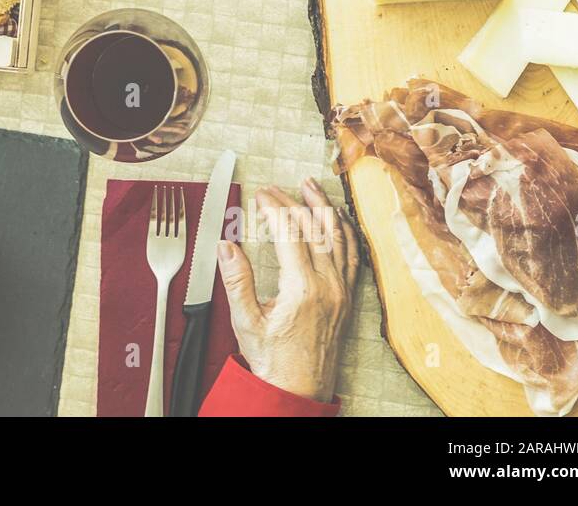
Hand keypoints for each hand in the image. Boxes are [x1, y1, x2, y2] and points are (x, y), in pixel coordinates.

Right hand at [217, 178, 358, 402]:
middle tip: (274, 190)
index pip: (289, 233)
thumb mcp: (246, 321)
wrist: (299, 390)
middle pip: (314, 228)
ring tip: (310, 187)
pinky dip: (344, 230)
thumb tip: (225, 246)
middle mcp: (328, 286)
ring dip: (323, 207)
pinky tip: (336, 218)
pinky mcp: (347, 297)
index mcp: (302, 289)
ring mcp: (342, 290)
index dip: (273, 208)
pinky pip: (352, 255)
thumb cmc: (272, 360)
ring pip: (338, 236)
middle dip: (293, 202)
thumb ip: (236, 280)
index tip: (259, 196)